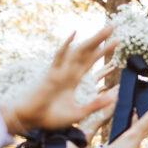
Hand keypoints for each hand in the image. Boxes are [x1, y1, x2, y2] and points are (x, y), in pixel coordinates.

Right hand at [3, 27, 119, 134]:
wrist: (31, 120)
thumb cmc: (51, 117)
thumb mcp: (79, 112)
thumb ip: (96, 104)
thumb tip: (115, 97)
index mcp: (74, 79)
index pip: (91, 61)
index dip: (103, 51)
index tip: (116, 41)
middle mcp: (68, 71)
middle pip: (87, 52)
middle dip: (100, 40)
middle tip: (113, 27)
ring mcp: (60, 71)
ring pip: (78, 52)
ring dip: (92, 40)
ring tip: (106, 30)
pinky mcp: (51, 74)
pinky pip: (59, 57)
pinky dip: (66, 46)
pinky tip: (74, 35)